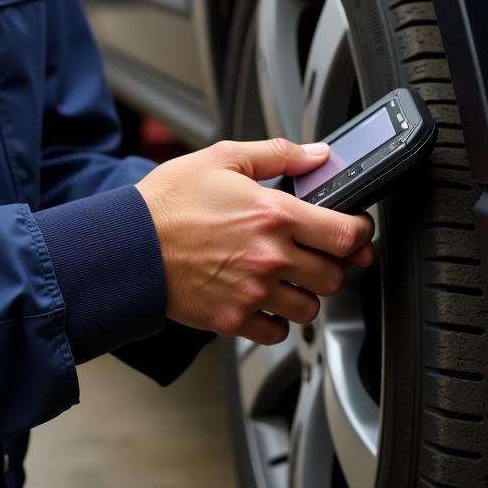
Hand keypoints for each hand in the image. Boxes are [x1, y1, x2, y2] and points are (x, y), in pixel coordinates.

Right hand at [135, 139, 374, 344]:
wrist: (126, 244)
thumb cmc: (168, 202)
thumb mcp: (223, 158)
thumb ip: (278, 154)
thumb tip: (317, 155)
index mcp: (273, 214)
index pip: (347, 234)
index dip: (360, 232)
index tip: (355, 231)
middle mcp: (269, 257)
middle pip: (336, 276)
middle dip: (332, 264)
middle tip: (317, 254)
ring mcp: (253, 293)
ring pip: (311, 308)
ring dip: (306, 294)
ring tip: (286, 277)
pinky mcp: (233, 319)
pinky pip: (278, 334)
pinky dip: (276, 321)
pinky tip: (263, 300)